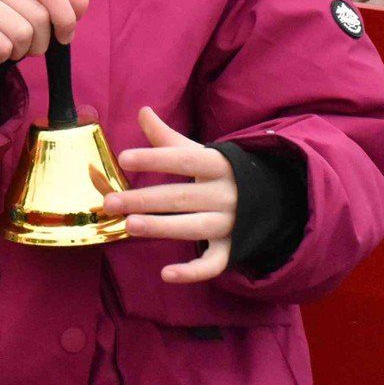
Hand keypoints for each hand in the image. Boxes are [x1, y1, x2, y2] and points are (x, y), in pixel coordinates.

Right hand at [0, 0, 89, 63]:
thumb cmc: (5, 26)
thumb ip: (61, 9)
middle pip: (38, 16)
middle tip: (26, 46)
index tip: (64, 38)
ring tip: (9, 47)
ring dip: (20, 51)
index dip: (64, 17)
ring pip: (21, 34)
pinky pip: (1, 47)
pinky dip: (3, 57)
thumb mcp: (35, 16)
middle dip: (40, 42)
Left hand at [105, 106, 237, 283]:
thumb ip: (168, 138)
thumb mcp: (201, 152)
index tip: (123, 158)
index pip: (183, 159)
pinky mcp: (232, 248)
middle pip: (181, 197)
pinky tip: (166, 274)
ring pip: (194, 228)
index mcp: (218, 165)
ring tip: (129, 225)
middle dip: (144, 199)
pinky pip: (214, 263)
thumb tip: (142, 111)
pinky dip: (193, 272)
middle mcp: (225, 194)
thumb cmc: (223, 172)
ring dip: (161, 228)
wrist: (273, 198)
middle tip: (110, 202)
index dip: (155, 158)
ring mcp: (230, 223)